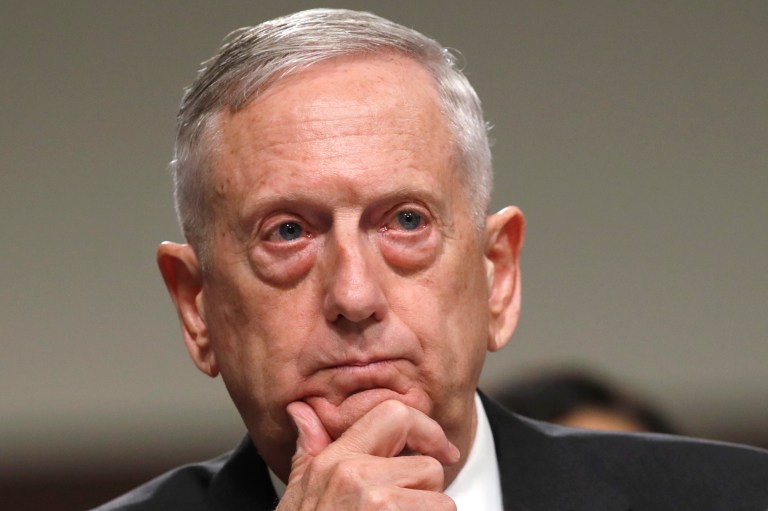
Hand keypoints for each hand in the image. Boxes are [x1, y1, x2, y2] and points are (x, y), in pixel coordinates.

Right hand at [275, 399, 459, 509]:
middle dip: (428, 494)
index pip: (393, 414)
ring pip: (441, 502)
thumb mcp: (297, 496)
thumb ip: (307, 452)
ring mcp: (375, 502)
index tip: (441, 449)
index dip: (425, 428)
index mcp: (334, 460)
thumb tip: (303, 412)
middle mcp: (354, 474)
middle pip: (428, 466)